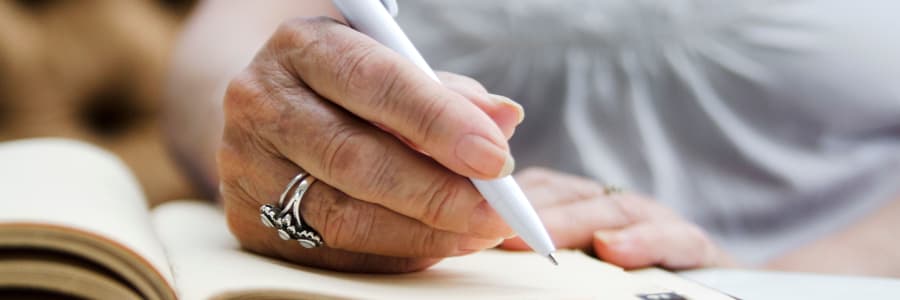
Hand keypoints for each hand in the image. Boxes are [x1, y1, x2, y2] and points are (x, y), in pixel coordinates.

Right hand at [218, 17, 523, 272]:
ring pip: (342, 215)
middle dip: (437, 192)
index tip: (495, 158)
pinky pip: (331, 250)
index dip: (439, 122)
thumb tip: (504, 120)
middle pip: (355, 158)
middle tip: (496, 212)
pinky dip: (393, 253)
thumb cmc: (345, 90)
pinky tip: (434, 244)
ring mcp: (246, 165)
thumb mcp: (390, 68)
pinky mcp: (247, 218)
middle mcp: (262, 101)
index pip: (375, 82)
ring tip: (476, 232)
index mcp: (303, 46)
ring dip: (421, 232)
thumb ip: (445, 93)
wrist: (266, 114)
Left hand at [501, 168, 733, 269]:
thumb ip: (538, 245)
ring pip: (613, 210)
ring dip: (576, 222)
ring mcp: (655, 220)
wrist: (715, 285)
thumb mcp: (581, 256)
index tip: (478, 206)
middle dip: (534, 209)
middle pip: (570, 195)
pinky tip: (614, 251)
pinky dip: (644, 242)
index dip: (512, 195)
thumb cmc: (631, 274)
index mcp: (583, 206)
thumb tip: (477, 245)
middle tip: (498, 224)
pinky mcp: (693, 244)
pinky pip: (672, 238)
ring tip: (545, 240)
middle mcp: (615, 206)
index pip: (542, 188)